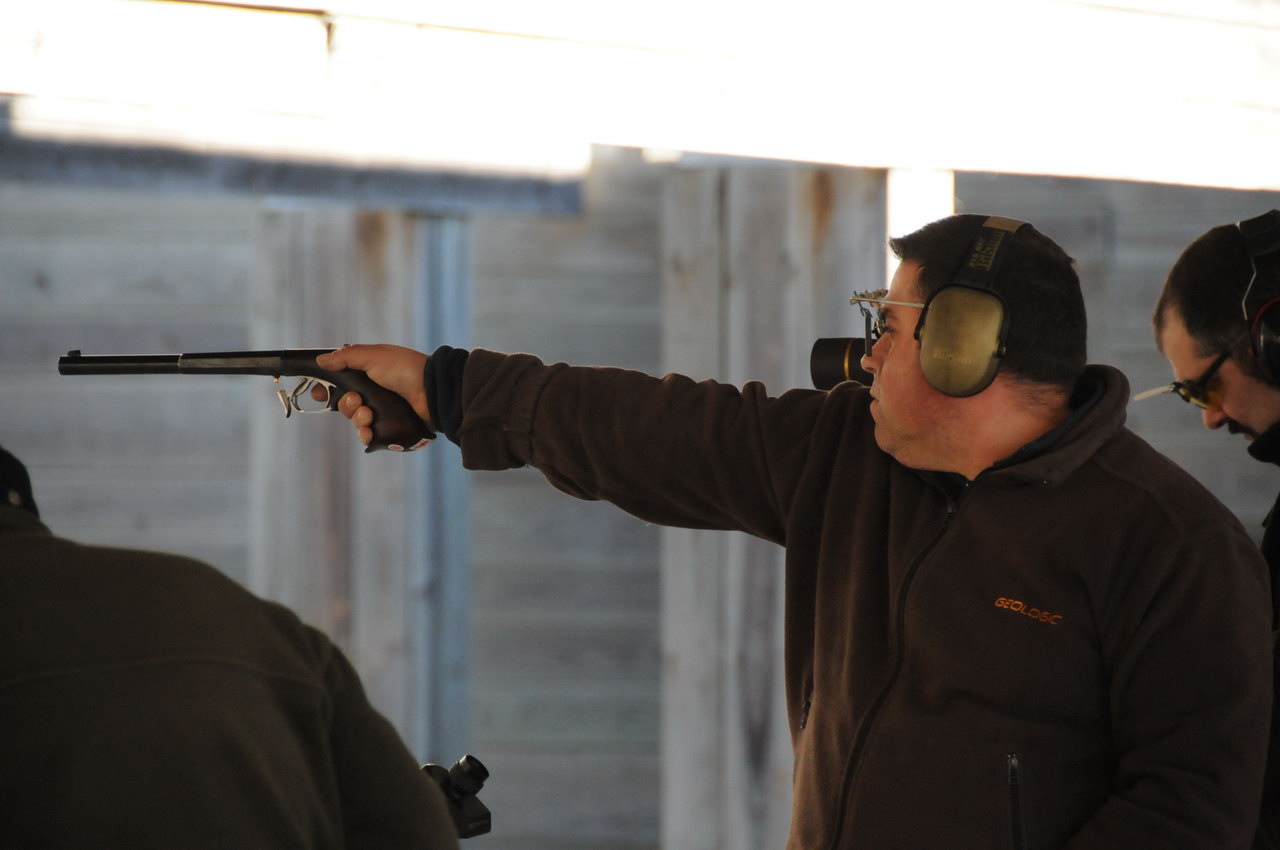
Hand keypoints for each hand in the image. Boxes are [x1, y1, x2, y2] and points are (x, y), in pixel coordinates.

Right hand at [314, 345, 431, 446]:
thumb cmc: (404, 369)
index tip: (319, 393)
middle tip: (357, 401)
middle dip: (346, 404)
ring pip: (356, 420)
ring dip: (357, 419)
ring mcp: (382, 410)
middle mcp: (374, 392)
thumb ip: (346, 357)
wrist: (432, 390)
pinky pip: (370, 435)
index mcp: (368, 373)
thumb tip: (322, 360)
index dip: (327, 389)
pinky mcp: (390, 426)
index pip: (340, 382)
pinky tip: (369, 432)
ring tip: (368, 415)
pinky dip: (366, 434)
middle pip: (346, 404)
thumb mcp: (373, 356)